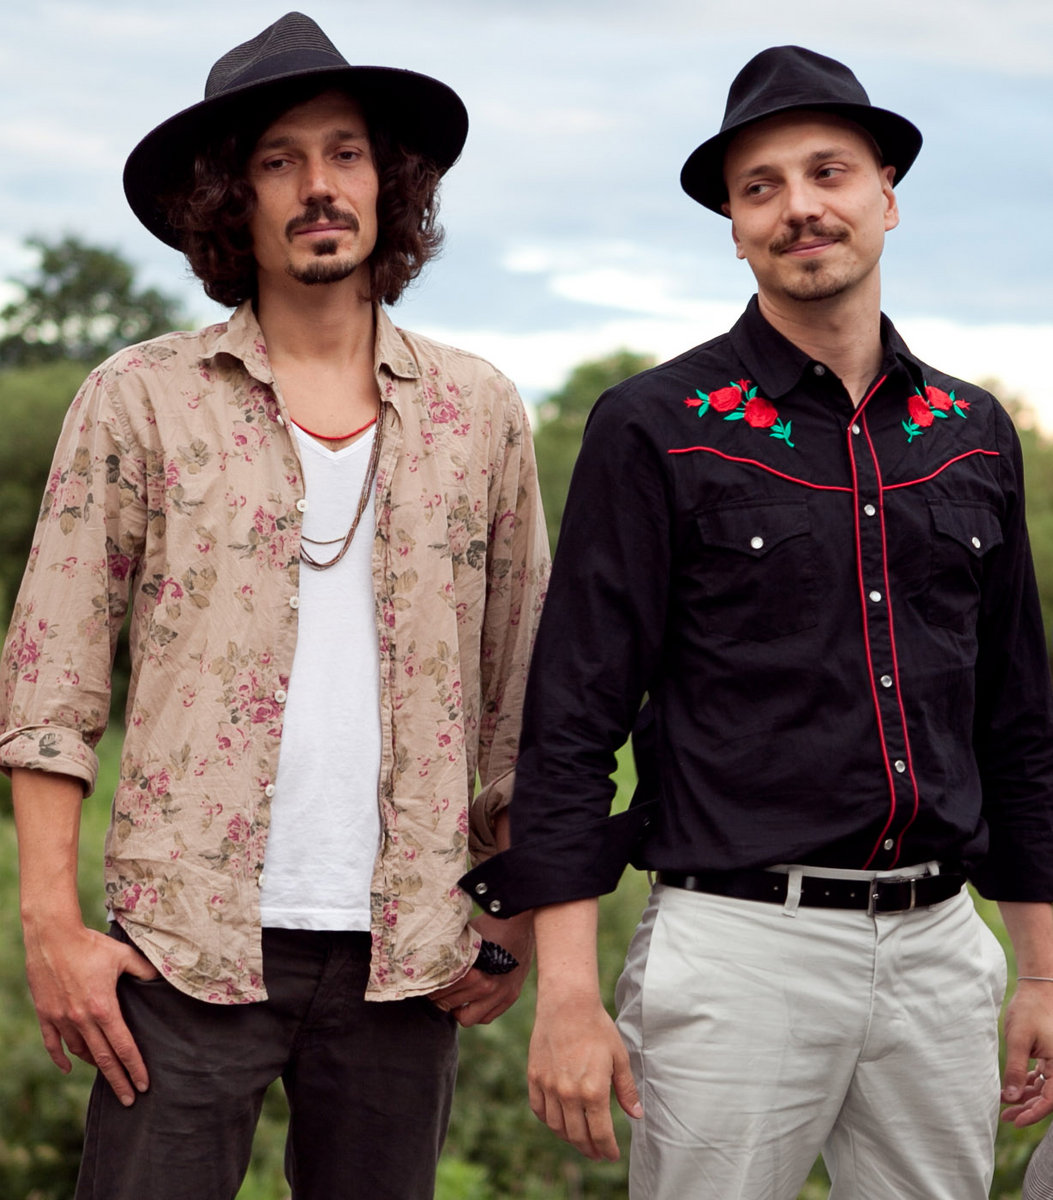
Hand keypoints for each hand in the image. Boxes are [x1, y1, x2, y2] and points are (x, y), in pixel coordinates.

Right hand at [24, 920, 159, 1105]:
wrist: (53, 936)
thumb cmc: (91, 944)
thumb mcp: (123, 955)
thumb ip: (144, 970)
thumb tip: (163, 978)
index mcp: (103, 1007)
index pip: (123, 1046)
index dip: (135, 1067)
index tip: (143, 1084)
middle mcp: (81, 1019)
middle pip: (102, 1058)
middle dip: (118, 1080)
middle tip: (129, 1100)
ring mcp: (61, 1019)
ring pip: (80, 1052)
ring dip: (94, 1065)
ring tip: (108, 1074)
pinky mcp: (45, 1015)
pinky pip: (53, 1044)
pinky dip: (61, 1058)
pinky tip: (69, 1068)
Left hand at [429, 910, 534, 1026]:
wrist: (516, 919)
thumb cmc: (486, 925)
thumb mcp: (464, 939)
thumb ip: (450, 956)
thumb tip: (430, 964)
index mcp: (471, 972)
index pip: (441, 991)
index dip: (431, 989)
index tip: (429, 986)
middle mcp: (486, 986)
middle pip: (451, 1004)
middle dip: (441, 999)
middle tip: (437, 993)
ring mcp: (501, 993)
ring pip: (469, 1018)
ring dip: (459, 1010)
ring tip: (455, 1000)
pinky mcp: (511, 995)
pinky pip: (488, 1017)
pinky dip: (478, 1013)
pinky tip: (472, 1002)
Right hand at [527, 989, 641, 1160]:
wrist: (567, 1003)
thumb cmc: (597, 1028)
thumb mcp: (619, 1057)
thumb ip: (626, 1090)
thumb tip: (636, 1115)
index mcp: (594, 1091)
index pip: (600, 1134)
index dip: (608, 1149)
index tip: (612, 1155)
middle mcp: (569, 1094)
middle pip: (577, 1136)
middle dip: (589, 1149)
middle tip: (596, 1153)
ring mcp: (549, 1086)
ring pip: (556, 1127)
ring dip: (569, 1138)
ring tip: (579, 1139)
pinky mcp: (535, 1077)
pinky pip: (539, 1109)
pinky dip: (549, 1120)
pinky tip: (558, 1121)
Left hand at [1001, 980, 1052, 1125]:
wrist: (1037, 989)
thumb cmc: (1030, 1011)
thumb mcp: (1019, 1041)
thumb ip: (1016, 1070)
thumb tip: (1011, 1098)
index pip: (1050, 1100)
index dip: (1034, 1113)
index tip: (1016, 1121)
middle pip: (1047, 1097)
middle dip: (1027, 1109)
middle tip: (1005, 1117)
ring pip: (1043, 1088)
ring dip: (1025, 1097)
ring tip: (1004, 1104)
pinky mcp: (1049, 1056)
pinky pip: (1041, 1078)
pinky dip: (1027, 1084)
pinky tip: (1010, 1090)